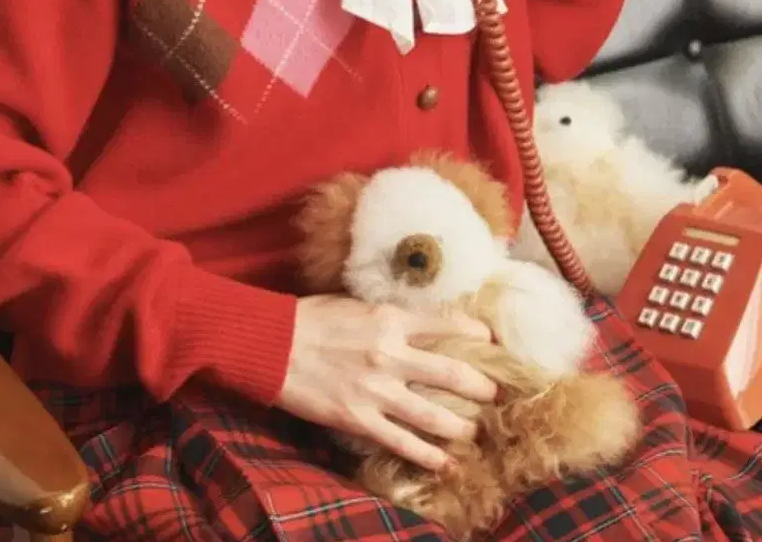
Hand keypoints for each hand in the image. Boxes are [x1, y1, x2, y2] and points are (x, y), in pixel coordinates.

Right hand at [275, 295, 497, 471]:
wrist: (272, 346)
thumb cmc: (310, 318)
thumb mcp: (355, 304)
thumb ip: (389, 315)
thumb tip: (418, 322)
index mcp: (390, 319)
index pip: (448, 324)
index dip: (476, 335)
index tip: (490, 343)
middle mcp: (391, 354)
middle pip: (453, 375)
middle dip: (482, 387)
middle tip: (495, 394)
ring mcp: (377, 391)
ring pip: (435, 416)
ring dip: (462, 427)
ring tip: (475, 432)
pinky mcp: (360, 419)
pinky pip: (403, 443)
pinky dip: (429, 456)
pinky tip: (446, 463)